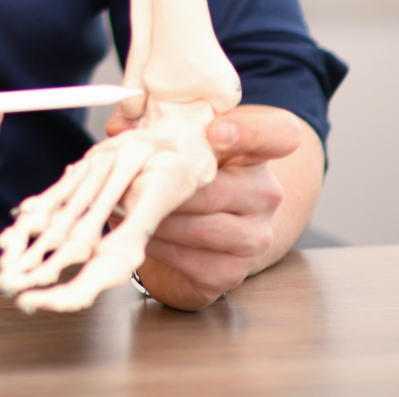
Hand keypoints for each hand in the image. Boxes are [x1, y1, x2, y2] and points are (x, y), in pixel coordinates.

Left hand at [103, 104, 304, 309]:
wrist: (203, 239)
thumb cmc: (186, 183)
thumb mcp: (178, 147)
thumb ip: (152, 127)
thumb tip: (121, 126)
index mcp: (255, 152)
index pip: (278, 133)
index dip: (250, 130)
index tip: (215, 132)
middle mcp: (264, 194)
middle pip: (214, 190)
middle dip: (164, 188)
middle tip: (127, 182)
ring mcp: (254, 236)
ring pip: (199, 227)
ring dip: (156, 218)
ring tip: (125, 206)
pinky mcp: (232, 271)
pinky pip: (188, 258)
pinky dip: (156, 245)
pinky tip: (141, 233)